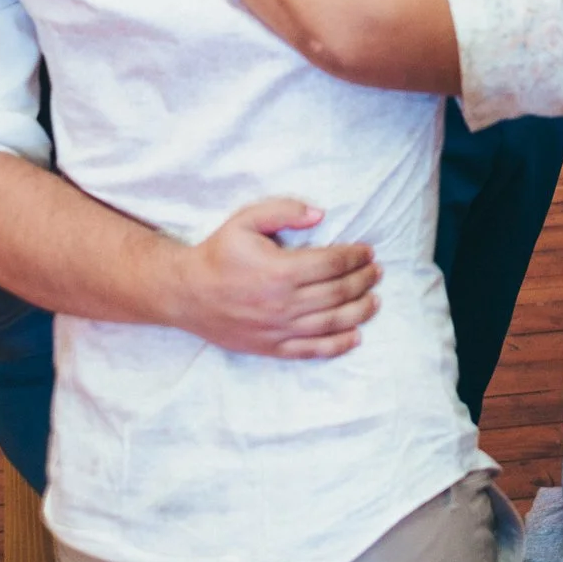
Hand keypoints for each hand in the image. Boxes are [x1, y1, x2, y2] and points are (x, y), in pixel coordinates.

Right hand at [168, 198, 380, 359]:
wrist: (186, 293)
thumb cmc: (218, 253)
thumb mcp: (246, 220)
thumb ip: (284, 210)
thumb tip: (320, 214)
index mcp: (280, 270)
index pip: (332, 264)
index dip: (355, 257)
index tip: (368, 251)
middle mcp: (283, 303)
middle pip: (338, 292)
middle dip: (363, 281)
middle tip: (376, 272)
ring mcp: (279, 329)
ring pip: (332, 323)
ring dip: (359, 311)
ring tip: (374, 301)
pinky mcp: (272, 347)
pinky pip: (313, 350)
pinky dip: (338, 345)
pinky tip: (355, 336)